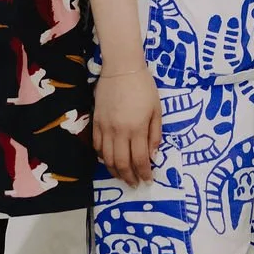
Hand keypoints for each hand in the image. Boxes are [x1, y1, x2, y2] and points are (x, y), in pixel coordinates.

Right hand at [93, 67, 162, 187]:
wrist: (121, 69)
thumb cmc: (144, 87)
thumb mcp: (157, 109)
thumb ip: (155, 134)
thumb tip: (153, 155)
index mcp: (137, 128)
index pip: (140, 159)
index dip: (144, 173)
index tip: (148, 180)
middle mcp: (120, 131)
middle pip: (122, 163)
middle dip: (129, 177)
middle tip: (134, 184)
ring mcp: (105, 128)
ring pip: (107, 159)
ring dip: (115, 172)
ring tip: (122, 177)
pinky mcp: (96, 122)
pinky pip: (97, 147)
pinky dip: (102, 158)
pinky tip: (109, 161)